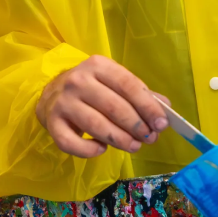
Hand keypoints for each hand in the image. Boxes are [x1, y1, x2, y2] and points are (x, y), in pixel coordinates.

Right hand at [35, 54, 169, 157]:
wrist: (52, 94)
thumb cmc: (91, 89)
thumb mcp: (113, 83)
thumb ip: (139, 94)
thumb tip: (166, 109)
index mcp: (97, 65)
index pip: (128, 85)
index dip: (147, 107)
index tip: (161, 124)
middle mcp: (78, 80)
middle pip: (114, 107)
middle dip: (136, 126)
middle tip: (149, 139)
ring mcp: (63, 102)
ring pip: (96, 126)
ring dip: (120, 140)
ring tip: (133, 146)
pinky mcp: (52, 123)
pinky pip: (72, 143)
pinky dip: (90, 150)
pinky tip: (102, 149)